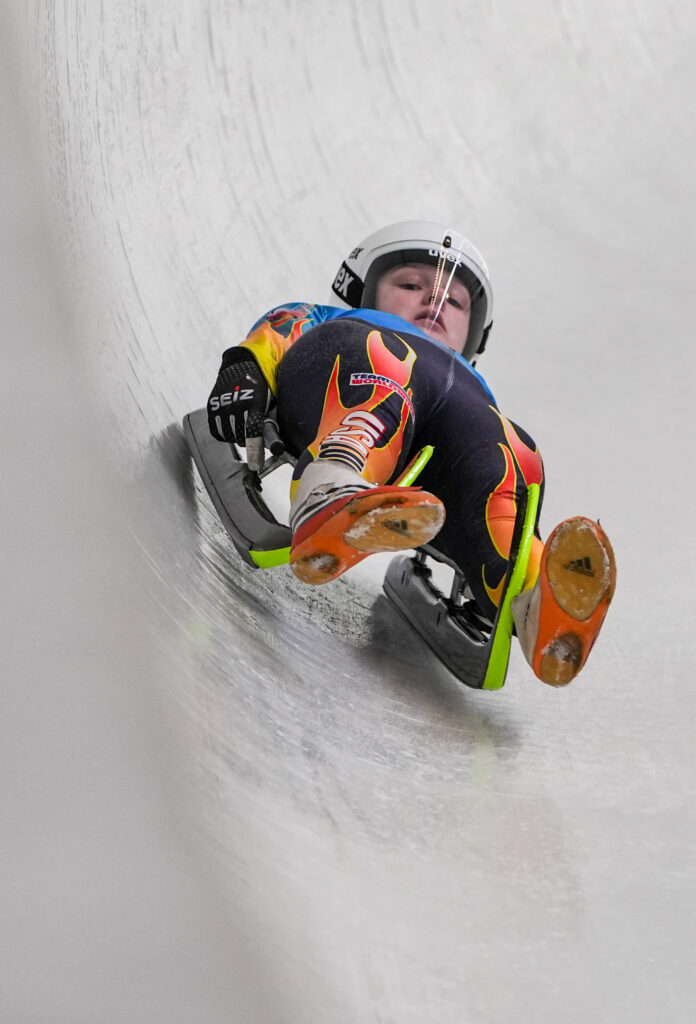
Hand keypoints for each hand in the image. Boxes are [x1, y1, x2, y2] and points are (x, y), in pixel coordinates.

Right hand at [207, 347, 270, 470]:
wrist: (243, 363)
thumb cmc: (262, 385)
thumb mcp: (271, 400)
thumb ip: (269, 420)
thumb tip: (273, 445)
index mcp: (254, 402)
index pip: (253, 432)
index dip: (254, 450)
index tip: (256, 464)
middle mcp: (236, 403)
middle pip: (239, 436)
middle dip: (247, 443)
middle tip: (252, 443)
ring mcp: (222, 403)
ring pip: (227, 434)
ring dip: (235, 438)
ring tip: (242, 433)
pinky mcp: (212, 405)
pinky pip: (216, 429)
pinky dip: (223, 434)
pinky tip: (230, 430)